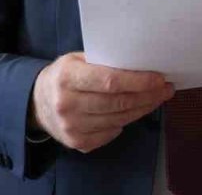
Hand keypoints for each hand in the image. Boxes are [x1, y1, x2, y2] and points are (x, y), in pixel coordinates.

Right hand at [31, 52, 173, 152]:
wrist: (36, 103)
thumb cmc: (64, 76)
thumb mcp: (76, 59)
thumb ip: (102, 61)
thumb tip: (140, 63)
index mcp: (67, 77)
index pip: (110, 81)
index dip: (138, 81)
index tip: (159, 78)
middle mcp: (67, 104)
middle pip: (118, 102)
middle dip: (147, 96)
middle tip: (166, 89)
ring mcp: (71, 127)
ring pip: (119, 119)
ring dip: (142, 109)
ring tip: (157, 98)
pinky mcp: (77, 142)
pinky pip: (111, 133)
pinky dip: (126, 122)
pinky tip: (134, 111)